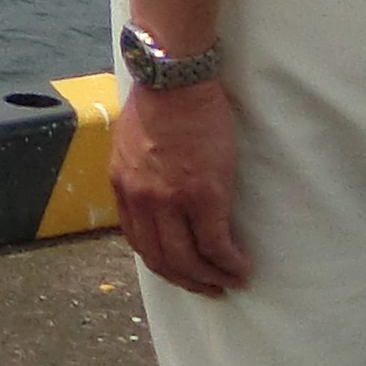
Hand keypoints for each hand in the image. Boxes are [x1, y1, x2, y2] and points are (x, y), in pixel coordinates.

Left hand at [113, 79, 249, 295]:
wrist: (175, 79)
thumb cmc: (159, 102)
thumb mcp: (131, 142)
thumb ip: (138, 173)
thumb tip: (153, 194)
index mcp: (122, 186)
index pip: (138, 241)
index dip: (162, 263)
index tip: (181, 271)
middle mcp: (141, 199)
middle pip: (161, 258)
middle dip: (187, 280)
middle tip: (209, 287)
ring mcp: (171, 200)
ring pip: (189, 260)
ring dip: (211, 278)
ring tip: (231, 280)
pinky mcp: (204, 195)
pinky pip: (217, 245)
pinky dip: (231, 263)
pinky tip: (243, 267)